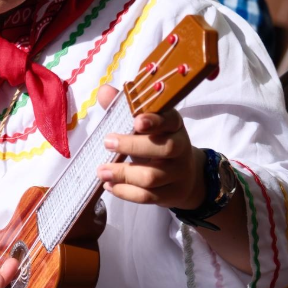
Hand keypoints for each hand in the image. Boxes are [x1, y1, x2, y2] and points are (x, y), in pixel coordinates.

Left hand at [95, 85, 205, 210]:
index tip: (136, 121)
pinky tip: (110, 185)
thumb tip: (104, 91)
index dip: (155, 120)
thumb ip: (124, 108)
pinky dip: (126, 192)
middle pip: (165, 149)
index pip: (171, 120)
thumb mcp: (143, 124)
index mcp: (173, 126)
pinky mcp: (172, 194)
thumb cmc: (155, 143)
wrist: (186, 176)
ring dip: (123, 174)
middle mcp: (180, 148)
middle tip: (107, 143)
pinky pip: (149, 196)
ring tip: (101, 171)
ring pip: (153, 176)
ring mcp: (178, 174)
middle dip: (133, 146)